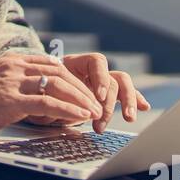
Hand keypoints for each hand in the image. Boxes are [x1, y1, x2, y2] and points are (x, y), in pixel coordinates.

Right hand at [0, 53, 105, 140]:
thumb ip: (13, 85)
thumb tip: (34, 98)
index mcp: (11, 62)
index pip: (51, 64)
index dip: (72, 78)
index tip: (84, 91)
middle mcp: (14, 68)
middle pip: (59, 72)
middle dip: (81, 88)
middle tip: (96, 103)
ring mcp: (13, 82)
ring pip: (58, 85)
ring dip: (80, 99)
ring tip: (94, 111)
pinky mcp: (11, 100)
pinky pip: (48, 103)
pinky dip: (68, 110)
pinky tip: (79, 117)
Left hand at [22, 52, 149, 132]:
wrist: (35, 95)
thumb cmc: (37, 92)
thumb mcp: (40, 94)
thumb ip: (49, 99)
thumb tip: (53, 110)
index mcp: (76, 63)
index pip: (97, 61)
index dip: (101, 78)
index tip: (98, 96)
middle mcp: (92, 72)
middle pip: (112, 77)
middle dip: (112, 100)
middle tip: (103, 117)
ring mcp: (101, 83)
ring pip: (122, 86)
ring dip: (127, 102)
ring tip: (129, 118)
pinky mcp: (106, 96)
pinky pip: (125, 95)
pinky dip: (135, 100)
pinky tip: (145, 107)